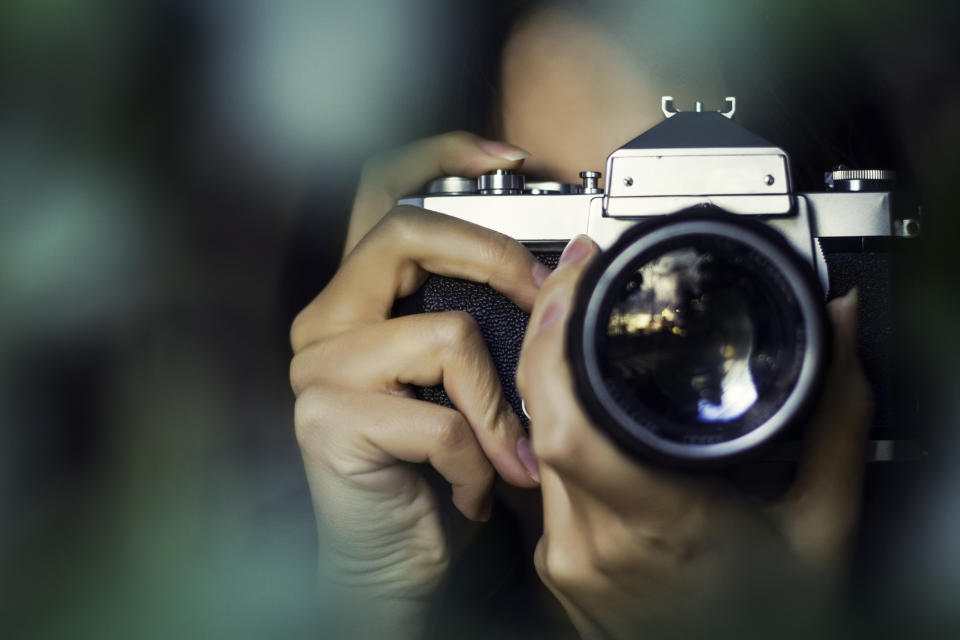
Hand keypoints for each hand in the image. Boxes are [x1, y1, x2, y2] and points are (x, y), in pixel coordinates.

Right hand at [290, 132, 541, 635]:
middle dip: (492, 258)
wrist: (400, 560)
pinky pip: (439, 418)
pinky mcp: (325, 419)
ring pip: (445, 335)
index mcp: (361, 299)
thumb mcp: (472, 381)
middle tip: (538, 299)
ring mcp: (319, 367)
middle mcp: (327, 321)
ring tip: (501, 454)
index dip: (439, 156)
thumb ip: (495, 318)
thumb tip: (563, 268)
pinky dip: (475, 460)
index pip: (381, 193)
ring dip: (496, 406)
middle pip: (404, 231)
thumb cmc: (439, 469)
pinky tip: (464, 490)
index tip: (510, 156)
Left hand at [516, 235, 871, 638]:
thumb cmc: (771, 626)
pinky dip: (561, 431)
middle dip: (551, 337)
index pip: (570, 425)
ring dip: (553, 382)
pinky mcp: (558, 566)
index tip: (575, 286)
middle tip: (578, 283)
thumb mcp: (821, 529)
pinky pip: (545, 479)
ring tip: (579, 329)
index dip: (556, 347)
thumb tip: (838, 335)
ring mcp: (566, 559)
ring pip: (537, 443)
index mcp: (659, 527)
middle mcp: (593, 544)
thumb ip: (834, 424)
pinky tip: (585, 407)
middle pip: (542, 416)